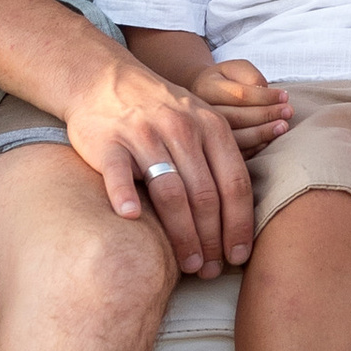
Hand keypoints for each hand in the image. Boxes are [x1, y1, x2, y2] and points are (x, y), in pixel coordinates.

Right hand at [64, 48, 257, 271]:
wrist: (105, 79)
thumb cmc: (161, 111)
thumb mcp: (200, 120)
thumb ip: (221, 159)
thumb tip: (245, 216)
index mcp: (211, 127)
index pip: (234, 183)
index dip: (239, 224)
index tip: (239, 257)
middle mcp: (182, 129)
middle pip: (205, 195)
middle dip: (211, 239)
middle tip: (209, 271)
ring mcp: (144, 134)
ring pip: (170, 190)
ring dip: (181, 233)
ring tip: (186, 264)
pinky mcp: (109, 141)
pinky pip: (119, 173)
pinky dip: (124, 196)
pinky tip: (132, 219)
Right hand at [193, 58, 290, 151]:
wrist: (202, 95)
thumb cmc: (226, 80)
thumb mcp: (236, 68)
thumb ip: (250, 76)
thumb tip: (265, 94)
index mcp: (206, 88)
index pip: (240, 95)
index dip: (265, 97)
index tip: (285, 96)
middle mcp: (202, 112)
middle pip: (236, 118)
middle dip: (266, 115)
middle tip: (288, 112)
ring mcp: (204, 132)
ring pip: (235, 138)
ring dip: (262, 134)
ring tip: (283, 127)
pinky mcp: (213, 146)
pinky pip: (235, 152)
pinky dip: (255, 148)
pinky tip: (269, 141)